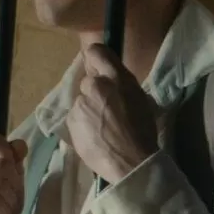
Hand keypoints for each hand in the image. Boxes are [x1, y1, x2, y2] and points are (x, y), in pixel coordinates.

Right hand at [0, 132, 29, 213]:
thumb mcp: (10, 181)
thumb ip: (14, 161)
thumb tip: (19, 145)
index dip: (8, 152)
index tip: (12, 169)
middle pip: (2, 165)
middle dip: (15, 185)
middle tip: (10, 200)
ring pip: (1, 184)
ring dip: (11, 202)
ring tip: (4, 212)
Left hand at [66, 44, 157, 183]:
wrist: (131, 163)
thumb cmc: (143, 131)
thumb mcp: (140, 99)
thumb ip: (122, 85)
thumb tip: (111, 80)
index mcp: (116, 77)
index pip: (96, 51)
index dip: (96, 58)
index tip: (99, 67)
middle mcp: (95, 85)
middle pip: (88, 80)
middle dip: (95, 92)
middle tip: (107, 109)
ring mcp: (80, 103)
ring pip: (81, 101)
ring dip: (89, 110)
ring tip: (102, 128)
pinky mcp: (71, 121)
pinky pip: (75, 118)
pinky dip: (83, 125)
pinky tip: (95, 137)